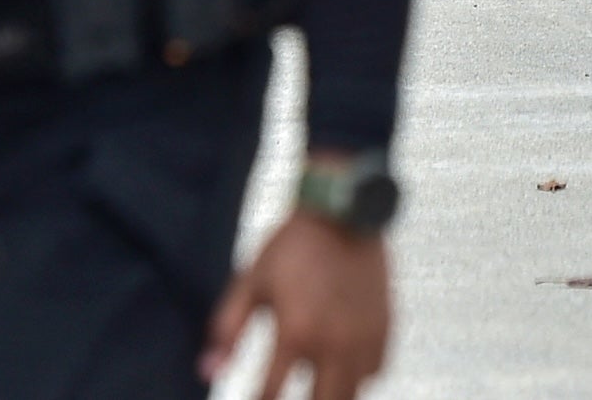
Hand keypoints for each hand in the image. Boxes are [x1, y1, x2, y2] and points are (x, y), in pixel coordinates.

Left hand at [203, 206, 392, 399]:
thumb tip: (207, 372)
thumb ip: (226, 330)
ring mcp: (363, 337)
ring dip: (329, 397)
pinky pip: (373, 372)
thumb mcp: (250, 283)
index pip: (269, 395)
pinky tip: (340, 368)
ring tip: (315, 390)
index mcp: (295, 332)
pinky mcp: (384, 327)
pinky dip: (357, 377)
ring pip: (350, 397)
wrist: (343, 210)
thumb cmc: (290, 247)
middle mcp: (332, 342)